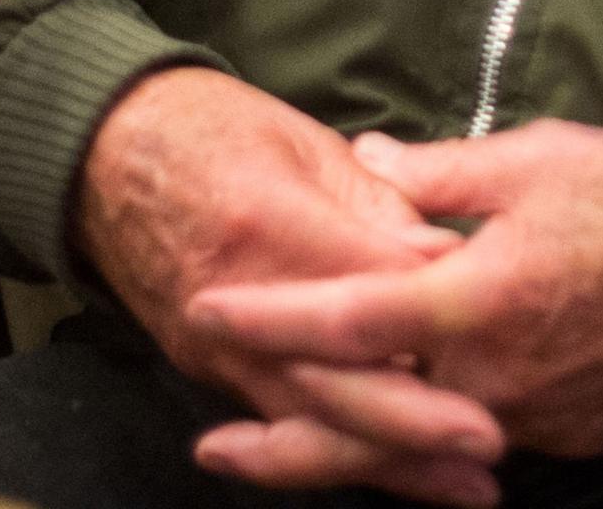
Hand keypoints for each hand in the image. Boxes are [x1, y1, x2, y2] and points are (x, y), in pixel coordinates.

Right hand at [77, 68, 504, 503]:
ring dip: (389, 460)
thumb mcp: (301, 140)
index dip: (427, 315)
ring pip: (312, 420)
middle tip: (490, 442)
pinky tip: (398, 476)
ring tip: (466, 486)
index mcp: (266, 224)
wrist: (102, 155)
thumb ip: (376, 198)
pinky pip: (282, 422)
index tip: (501, 332)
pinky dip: (341, 454)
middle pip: (333, 379)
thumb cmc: (211, 129)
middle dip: (414, 421)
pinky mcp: (209, 372)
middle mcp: (235, 302)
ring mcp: (215, 349)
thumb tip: (444, 251)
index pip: (358, 286)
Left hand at [188, 120, 602, 461]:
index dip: (271, 321)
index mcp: (478, 301)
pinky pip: (479, 441)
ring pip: (419, 447)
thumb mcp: (537, 159)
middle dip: (282, 448)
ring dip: (349, 447)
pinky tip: (399, 424)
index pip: (349, 324)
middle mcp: (495, 380)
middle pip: (366, 429)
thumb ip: (438, 174)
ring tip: (282, 448)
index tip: (207, 313)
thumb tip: (364, 169)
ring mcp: (535, 420)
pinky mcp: (571, 436)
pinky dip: (429, 438)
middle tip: (210, 447)